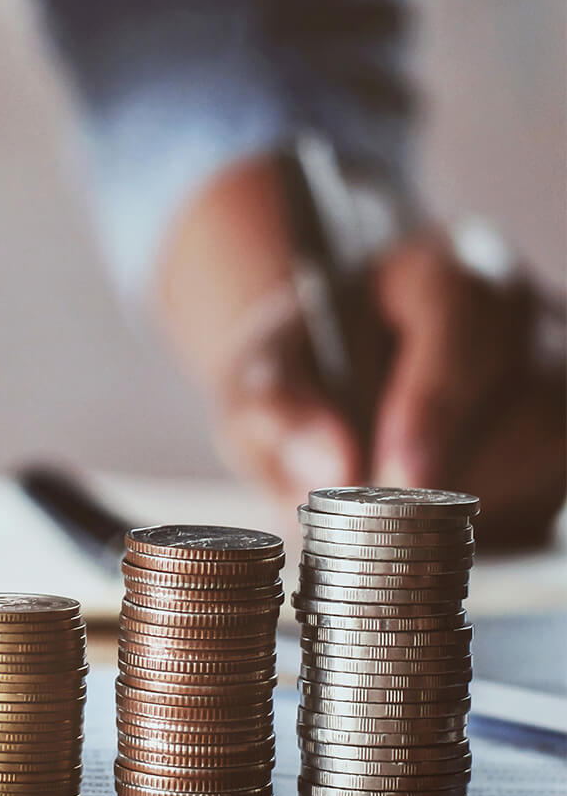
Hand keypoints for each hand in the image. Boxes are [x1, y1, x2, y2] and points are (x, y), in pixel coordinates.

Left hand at [158, 157, 565, 546]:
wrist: (329, 382)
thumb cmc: (298, 367)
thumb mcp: (259, 373)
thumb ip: (277, 405)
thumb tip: (329, 465)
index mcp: (440, 268)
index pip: (461, 314)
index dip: (435, 401)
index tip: (397, 474)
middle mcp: (517, 312)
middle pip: (528, 390)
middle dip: (456, 468)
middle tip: (387, 522)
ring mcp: (553, 372)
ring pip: (550, 444)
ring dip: (477, 500)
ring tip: (400, 522)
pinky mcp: (560, 435)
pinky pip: (551, 488)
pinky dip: (498, 521)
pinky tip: (435, 527)